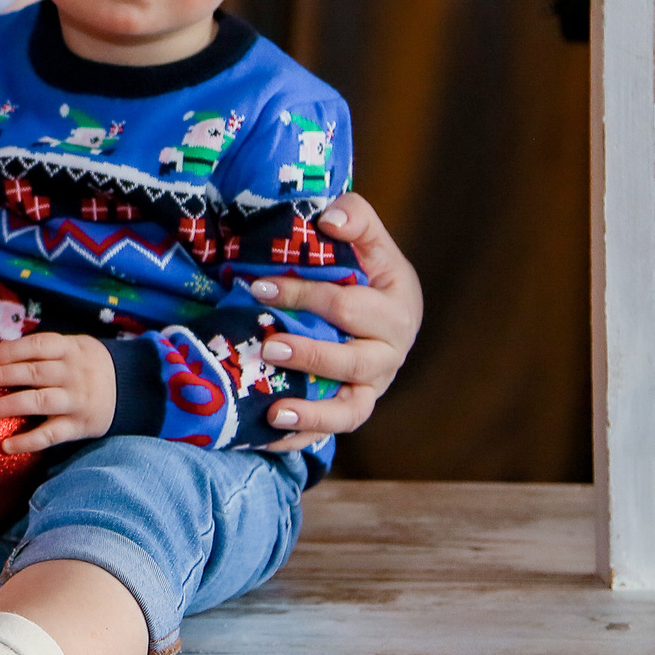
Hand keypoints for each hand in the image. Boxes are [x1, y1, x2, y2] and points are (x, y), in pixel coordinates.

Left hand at [0, 333, 115, 453]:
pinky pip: (51, 435)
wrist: (129, 388)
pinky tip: (6, 445)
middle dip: (4, 375)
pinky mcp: (78, 426)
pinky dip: (28, 441)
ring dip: (11, 405)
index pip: (39, 346)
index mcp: (71, 350)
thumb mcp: (74, 347)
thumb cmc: (86, 365)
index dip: (12, 350)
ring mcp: (77, 401)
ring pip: (41, 402)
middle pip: (35, 373)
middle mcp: (74, 374)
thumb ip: (43, 350)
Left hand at [251, 191, 423, 448]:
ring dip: (313, 415)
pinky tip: (268, 435)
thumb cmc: (363, 268)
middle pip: (352, 361)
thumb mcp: (367, 238)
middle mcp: (391, 352)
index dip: (302, 296)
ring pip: (351, 410)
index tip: (257, 287)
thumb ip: (355, 217)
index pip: (347, 306)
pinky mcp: (356, 406)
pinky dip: (303, 437)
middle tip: (267, 348)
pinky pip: (332, 431)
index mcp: (397, 307)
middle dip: (309, 356)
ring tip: (274, 411)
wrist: (376, 305)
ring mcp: (375, 385)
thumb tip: (328, 220)